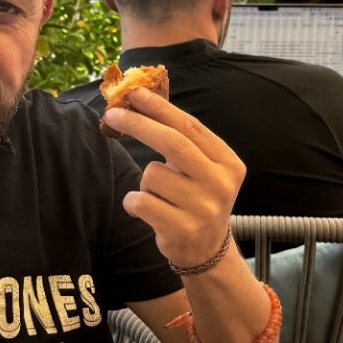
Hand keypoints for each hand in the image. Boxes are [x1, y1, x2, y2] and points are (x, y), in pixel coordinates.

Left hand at [102, 88, 245, 268]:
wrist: (206, 249)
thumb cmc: (196, 199)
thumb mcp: (202, 169)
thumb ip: (181, 140)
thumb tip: (139, 102)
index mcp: (228, 163)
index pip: (190, 127)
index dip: (160, 108)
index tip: (135, 93)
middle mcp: (220, 184)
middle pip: (173, 143)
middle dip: (139, 125)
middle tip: (114, 114)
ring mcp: (203, 208)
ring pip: (152, 175)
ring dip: (144, 181)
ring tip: (158, 196)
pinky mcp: (182, 229)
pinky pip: (142, 201)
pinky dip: (134, 202)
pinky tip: (146, 210)